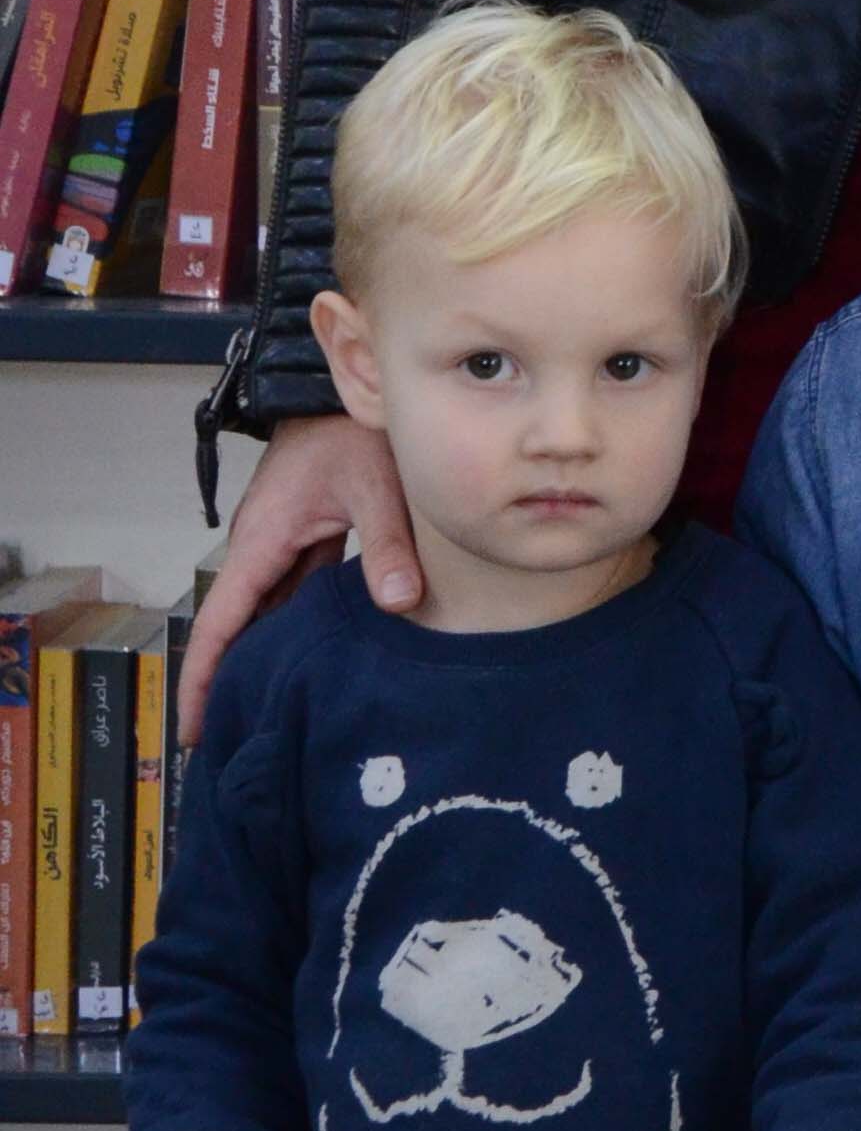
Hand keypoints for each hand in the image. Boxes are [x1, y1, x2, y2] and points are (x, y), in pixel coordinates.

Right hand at [180, 413, 421, 737]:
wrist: (346, 385)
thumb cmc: (350, 427)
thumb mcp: (374, 484)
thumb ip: (385, 543)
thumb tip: (399, 604)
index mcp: (262, 540)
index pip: (220, 624)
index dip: (203, 678)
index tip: (190, 728)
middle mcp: (262, 546)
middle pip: (235, 628)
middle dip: (225, 683)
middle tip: (227, 746)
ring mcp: (281, 543)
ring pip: (265, 614)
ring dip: (259, 658)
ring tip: (263, 714)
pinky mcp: (306, 537)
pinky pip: (292, 594)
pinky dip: (292, 629)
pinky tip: (308, 662)